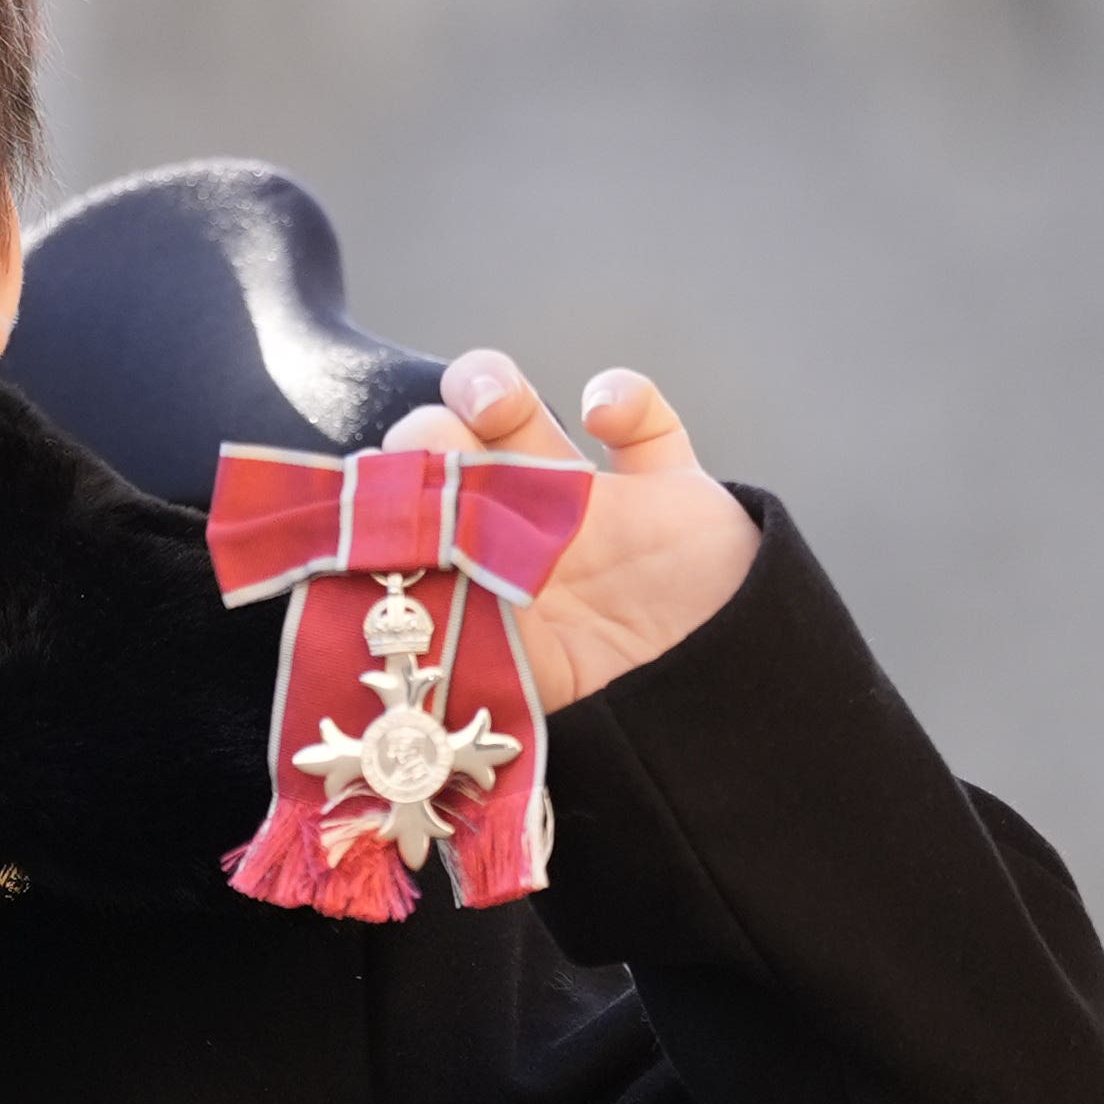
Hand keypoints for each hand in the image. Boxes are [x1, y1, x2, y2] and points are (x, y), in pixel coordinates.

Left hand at [382, 349, 757, 709]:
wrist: (725, 719)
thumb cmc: (615, 717)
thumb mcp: (514, 685)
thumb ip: (459, 641)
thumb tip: (387, 608)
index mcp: (470, 583)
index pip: (402, 517)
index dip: (383, 493)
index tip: (377, 494)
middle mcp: (514, 536)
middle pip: (444, 447)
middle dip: (425, 433)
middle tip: (432, 454)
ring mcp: (587, 507)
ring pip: (515, 411)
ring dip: (489, 384)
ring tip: (492, 400)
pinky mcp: (666, 491)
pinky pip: (639, 417)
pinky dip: (622, 395)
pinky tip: (601, 412)